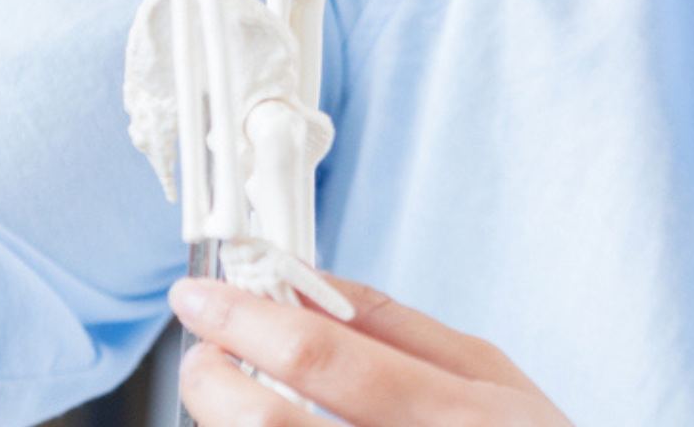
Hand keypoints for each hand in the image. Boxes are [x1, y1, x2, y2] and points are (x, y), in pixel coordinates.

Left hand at [171, 274, 572, 426]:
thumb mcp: (493, 378)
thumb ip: (399, 327)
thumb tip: (309, 281)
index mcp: (458, 415)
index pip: (324, 358)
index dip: (246, 321)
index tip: (200, 296)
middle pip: (270, 426)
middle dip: (211, 379)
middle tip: (203, 354)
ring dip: (222, 421)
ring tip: (226, 397)